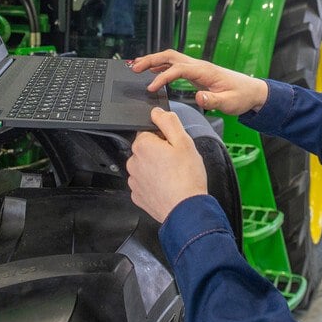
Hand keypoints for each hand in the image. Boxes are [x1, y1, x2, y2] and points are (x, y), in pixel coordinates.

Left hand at [127, 107, 207, 222]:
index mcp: (143, 145)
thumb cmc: (187, 177)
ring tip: (173, 176)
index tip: (175, 148)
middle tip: (176, 162)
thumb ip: (168, 122)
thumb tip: (156, 112)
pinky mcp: (137, 195)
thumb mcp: (184, 141)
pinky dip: (154, 183)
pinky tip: (167, 186)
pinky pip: (144, 183)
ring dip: (156, 168)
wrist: (186, 209)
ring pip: (145, 166)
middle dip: (159, 152)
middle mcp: (133, 161)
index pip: (149, 132)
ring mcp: (134, 180)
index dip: (164, 138)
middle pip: (146, 149)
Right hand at [130, 49, 268, 114]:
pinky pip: (175, 65)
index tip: (151, 88)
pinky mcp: (196, 72)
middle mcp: (199, 66)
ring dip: (153, 61)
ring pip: (171, 58)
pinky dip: (161, 66)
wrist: (252, 91)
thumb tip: (198, 96)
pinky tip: (153, 72)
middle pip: (170, 56)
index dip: (162, 77)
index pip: (177, 69)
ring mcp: (197, 67)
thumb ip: (213, 100)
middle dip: (151, 60)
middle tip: (134, 67)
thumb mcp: (229, 102)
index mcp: (204, 71)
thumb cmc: (241, 96)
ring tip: (136, 67)